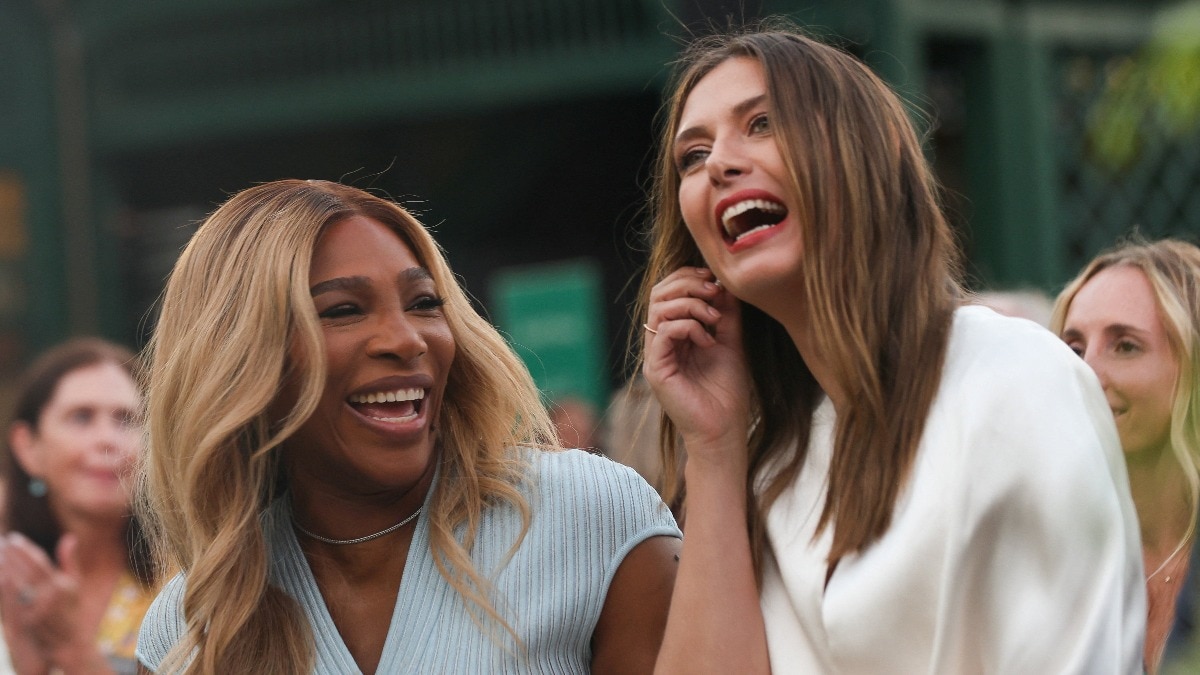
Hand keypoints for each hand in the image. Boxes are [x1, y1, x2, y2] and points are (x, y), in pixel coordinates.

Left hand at [0, 533, 98, 673]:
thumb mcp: (74, 583)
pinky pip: (11, 600)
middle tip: (0, 542)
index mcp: (63, 584)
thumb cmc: (72, 609)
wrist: (69, 641)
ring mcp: (39, 609)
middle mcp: (51, 596)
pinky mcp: (28, 621)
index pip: (40, 562)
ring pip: (16, 584)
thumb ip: (69, 560)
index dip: (25, 549)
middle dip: (11, 556)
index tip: (13, 538)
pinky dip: (3, 587)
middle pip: (26, 571)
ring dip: (5, 568)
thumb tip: (69, 537)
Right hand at [643, 267, 751, 464]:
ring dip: (691, 304)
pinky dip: (688, 327)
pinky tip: (707, 340)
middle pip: (658, 294)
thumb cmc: (726, 393)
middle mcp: (660, 342)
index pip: (668, 292)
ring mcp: (656, 355)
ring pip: (659, 310)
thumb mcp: (730, 343)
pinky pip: (664, 332)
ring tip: (714, 319)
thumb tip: (725, 283)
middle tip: (713, 291)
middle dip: (687, 284)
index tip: (714, 280)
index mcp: (674, 334)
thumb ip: (725, 314)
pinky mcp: (656, 369)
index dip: (687, 277)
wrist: (723, 430)